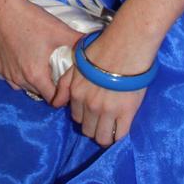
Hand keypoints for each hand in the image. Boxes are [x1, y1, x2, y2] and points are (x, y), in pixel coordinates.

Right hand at [0, 0, 81, 102]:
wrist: (3, 7)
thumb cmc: (32, 20)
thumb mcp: (59, 30)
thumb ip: (78, 41)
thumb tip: (93, 45)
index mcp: (36, 75)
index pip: (53, 100)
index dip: (63, 94)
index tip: (67, 84)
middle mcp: (20, 80)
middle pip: (40, 94)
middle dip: (50, 88)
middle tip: (57, 73)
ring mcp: (7, 74)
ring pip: (25, 87)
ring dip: (34, 82)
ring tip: (42, 67)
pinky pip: (12, 79)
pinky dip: (20, 75)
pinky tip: (25, 61)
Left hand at [55, 27, 154, 145]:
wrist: (125, 45)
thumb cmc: (102, 49)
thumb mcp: (76, 64)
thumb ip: (65, 85)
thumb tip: (57, 104)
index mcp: (77, 93)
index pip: (77, 117)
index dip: (85, 116)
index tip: (92, 112)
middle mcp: (89, 105)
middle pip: (88, 130)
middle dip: (94, 126)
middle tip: (103, 118)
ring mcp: (108, 111)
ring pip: (103, 138)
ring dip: (106, 135)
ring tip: (112, 126)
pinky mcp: (126, 113)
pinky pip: (120, 136)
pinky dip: (120, 136)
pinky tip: (121, 127)